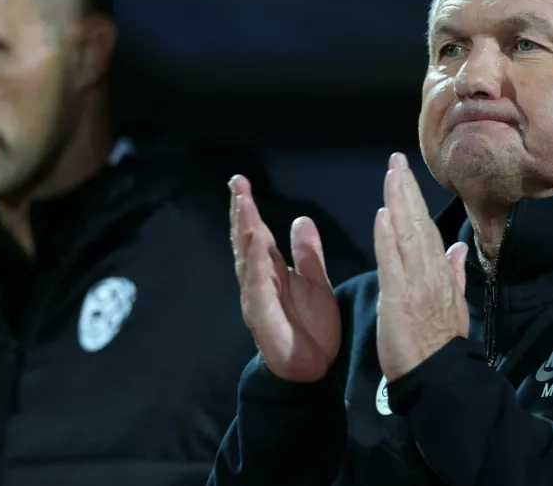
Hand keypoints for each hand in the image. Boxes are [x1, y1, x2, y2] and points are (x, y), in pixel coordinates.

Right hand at [229, 175, 340, 382]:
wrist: (313, 371)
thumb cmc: (310, 328)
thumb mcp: (315, 282)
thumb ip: (307, 253)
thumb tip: (301, 219)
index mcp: (271, 271)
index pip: (256, 233)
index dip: (248, 208)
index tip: (241, 182)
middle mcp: (259, 282)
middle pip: (245, 242)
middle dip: (240, 213)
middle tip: (237, 185)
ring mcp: (258, 300)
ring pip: (247, 262)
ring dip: (244, 234)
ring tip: (244, 207)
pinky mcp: (264, 320)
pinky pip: (258, 291)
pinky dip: (257, 269)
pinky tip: (257, 250)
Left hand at [374, 153, 468, 381]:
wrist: (440, 376)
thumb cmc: (441, 345)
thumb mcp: (455, 306)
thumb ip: (455, 273)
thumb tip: (458, 247)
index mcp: (440, 274)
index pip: (426, 229)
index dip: (415, 200)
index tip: (404, 174)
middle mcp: (430, 273)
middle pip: (418, 224)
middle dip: (406, 190)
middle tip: (395, 161)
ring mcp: (416, 284)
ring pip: (407, 235)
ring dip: (398, 203)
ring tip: (390, 175)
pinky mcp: (399, 299)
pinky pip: (392, 262)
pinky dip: (388, 237)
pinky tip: (383, 215)